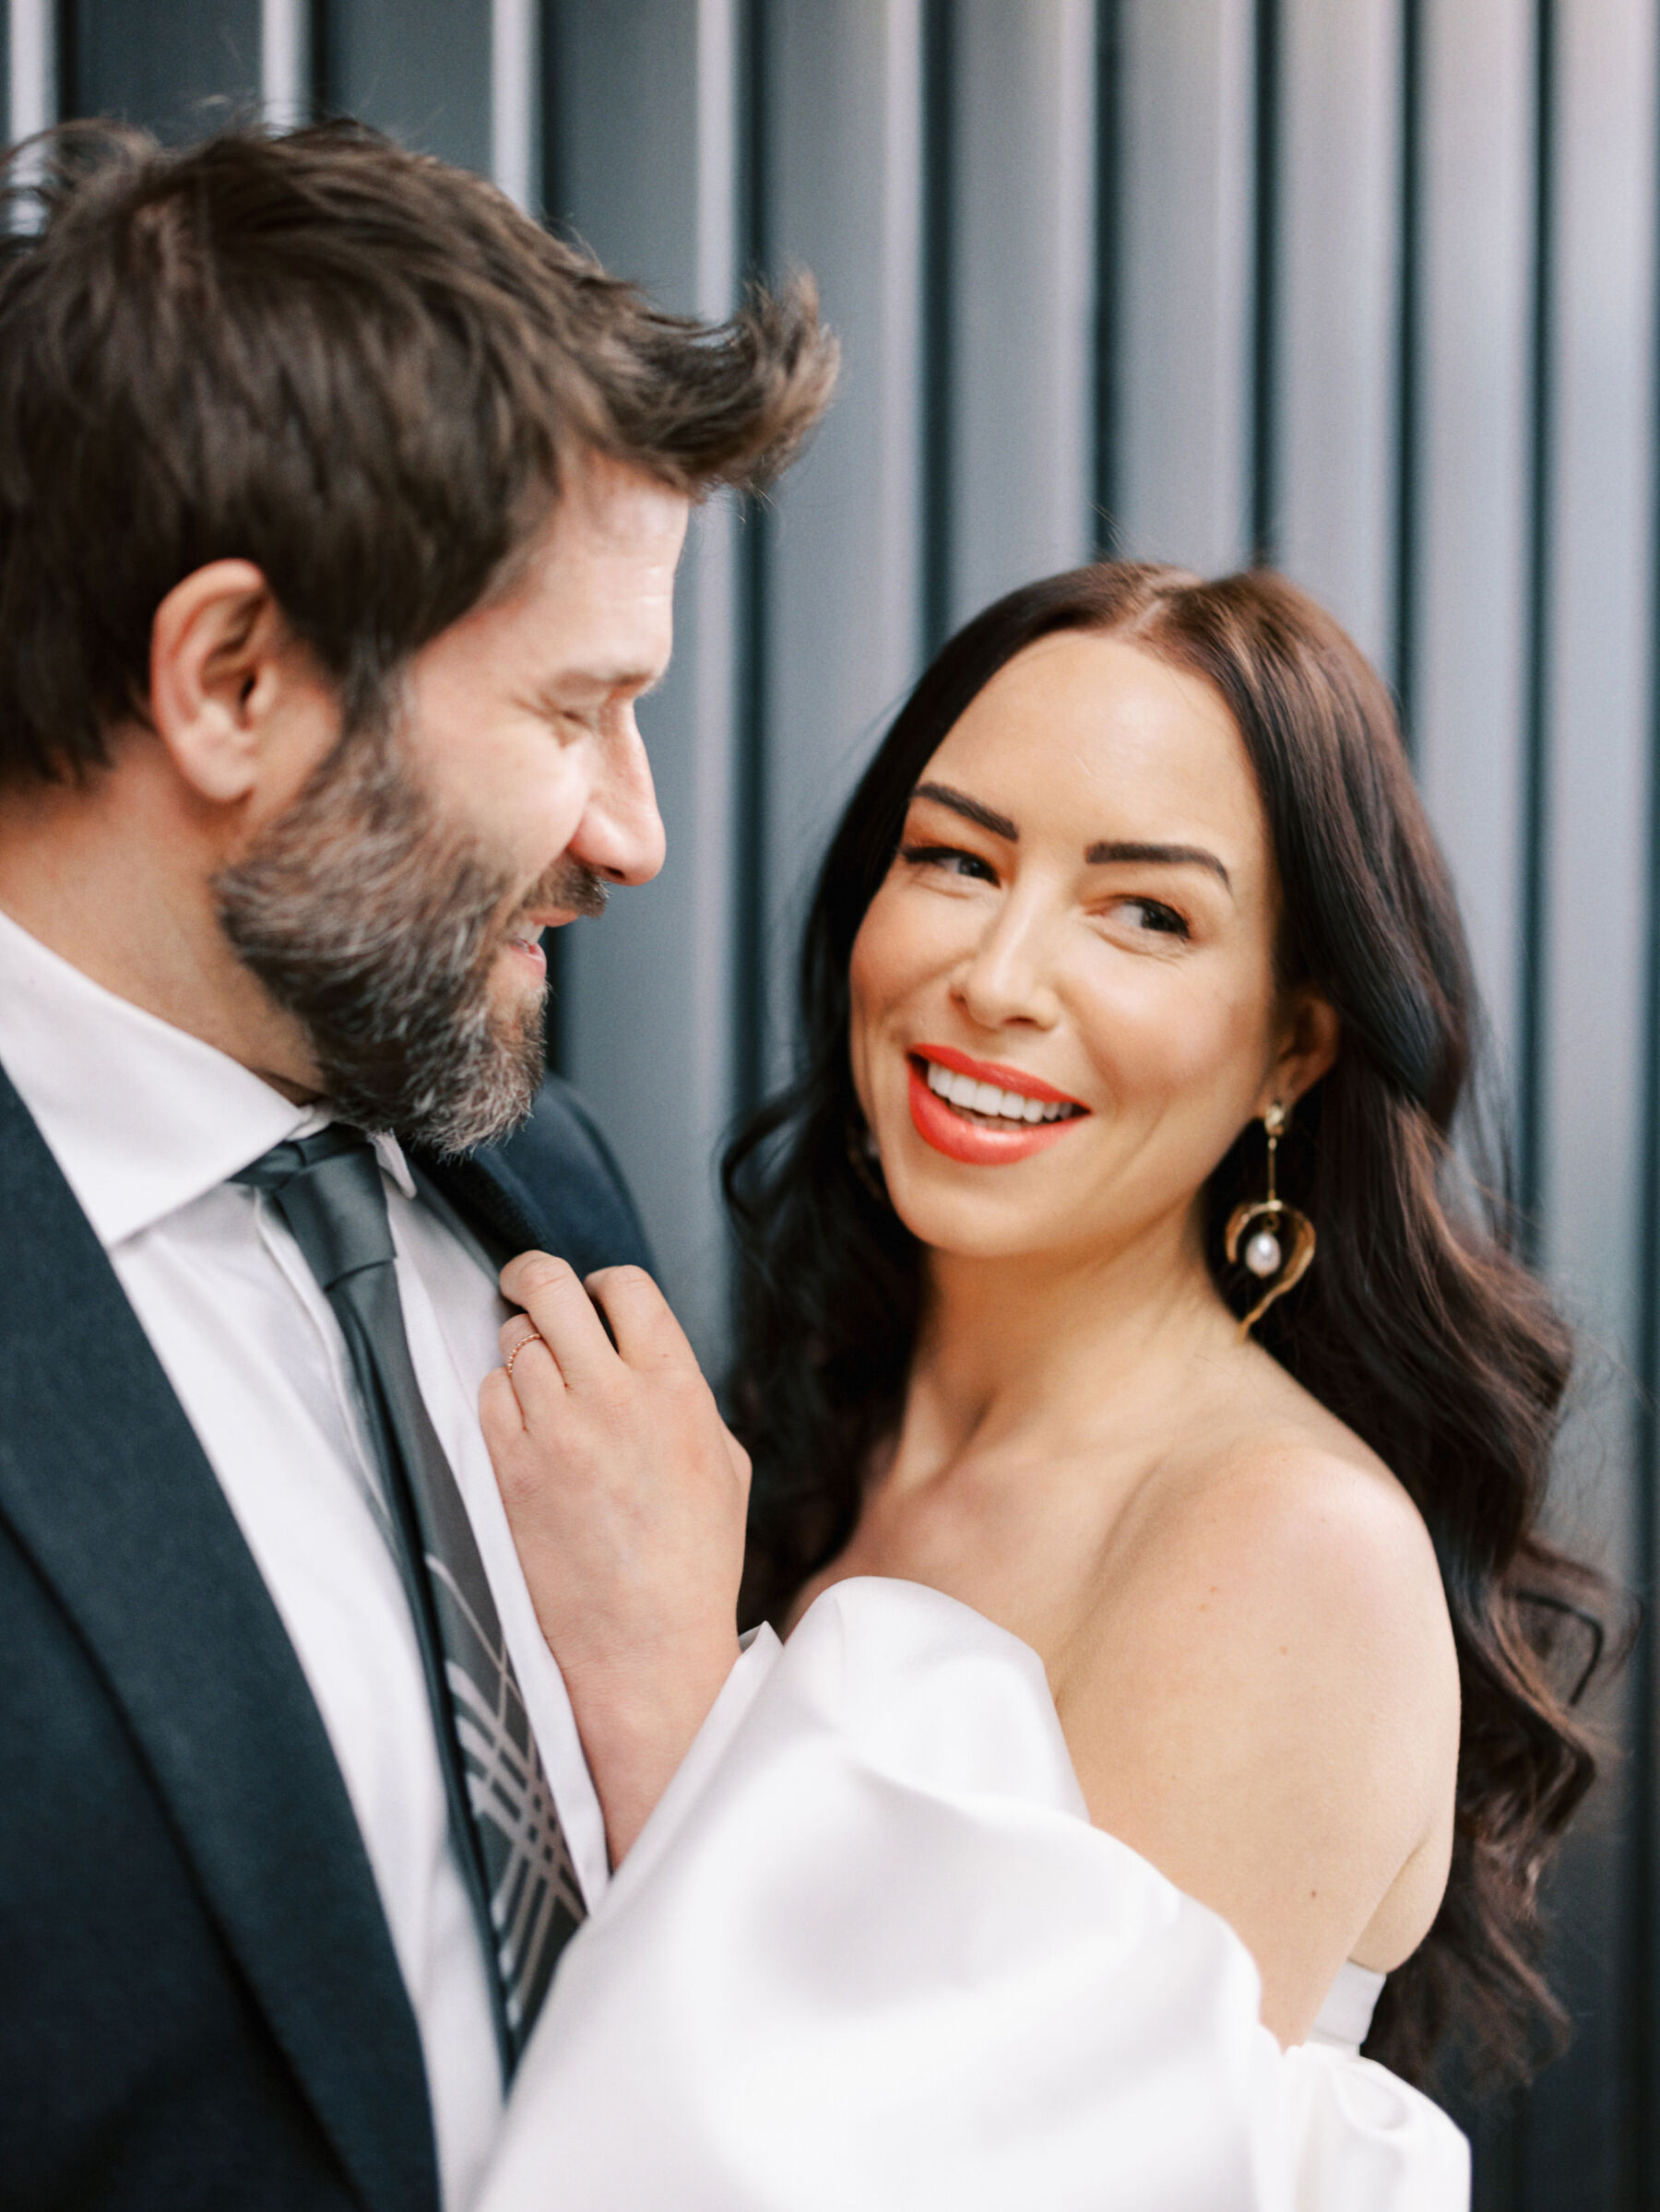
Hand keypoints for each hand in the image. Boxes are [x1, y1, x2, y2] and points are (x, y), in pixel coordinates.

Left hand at [480, 1252, 750, 1863]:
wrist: (647, 1646)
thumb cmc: (693, 1564)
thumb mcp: (724, 1464)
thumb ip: (686, 1397)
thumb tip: (646, 1359)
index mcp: (677, 1390)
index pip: (626, 1287)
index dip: (601, 1282)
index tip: (590, 1293)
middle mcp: (615, 1398)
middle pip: (552, 1289)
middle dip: (532, 1276)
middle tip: (524, 1284)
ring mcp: (557, 1431)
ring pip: (514, 1343)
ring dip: (521, 1350)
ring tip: (537, 1382)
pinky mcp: (512, 1468)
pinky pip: (488, 1395)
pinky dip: (500, 1399)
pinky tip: (523, 1426)